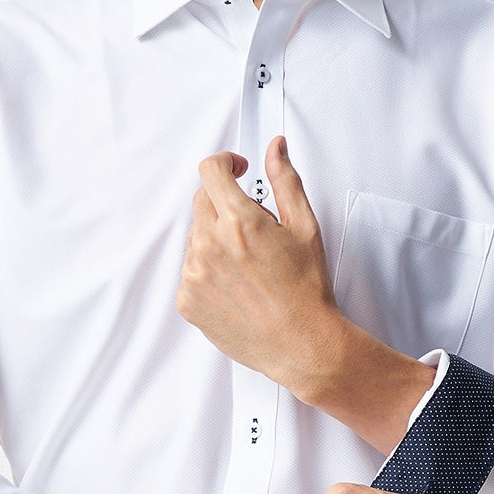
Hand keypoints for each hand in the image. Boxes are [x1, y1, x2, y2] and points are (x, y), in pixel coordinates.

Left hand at [176, 136, 344, 391]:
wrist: (301, 345)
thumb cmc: (306, 291)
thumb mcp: (304, 227)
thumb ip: (285, 180)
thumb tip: (275, 149)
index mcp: (239, 222)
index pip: (211, 171)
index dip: (225, 164)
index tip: (236, 169)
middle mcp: (210, 245)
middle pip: (202, 202)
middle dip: (225, 205)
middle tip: (253, 229)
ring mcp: (194, 274)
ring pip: (196, 237)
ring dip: (217, 240)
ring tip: (249, 266)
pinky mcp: (187, 300)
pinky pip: (190, 270)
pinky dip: (208, 271)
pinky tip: (237, 286)